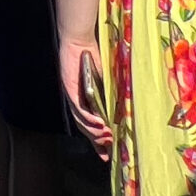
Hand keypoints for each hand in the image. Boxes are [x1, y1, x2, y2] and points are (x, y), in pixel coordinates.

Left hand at [59, 34, 113, 157]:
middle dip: (96, 141)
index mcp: (84, 101)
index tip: (105, 156)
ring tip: (106, 137)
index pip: (89, 127)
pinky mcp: (69, 87)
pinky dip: (88, 117)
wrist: (80, 39)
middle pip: (83, 127)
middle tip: (108, 148)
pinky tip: (98, 124)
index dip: (96, 142)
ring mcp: (71, 94)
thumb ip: (110, 96)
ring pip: (80, 120)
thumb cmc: (93, 58)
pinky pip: (78, 107)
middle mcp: (75, 100)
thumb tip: (126, 113)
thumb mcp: (106, 82)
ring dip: (93, 131)